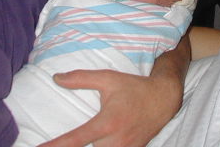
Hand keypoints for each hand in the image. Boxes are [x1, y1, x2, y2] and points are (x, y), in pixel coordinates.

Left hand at [38, 69, 181, 146]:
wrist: (163, 99)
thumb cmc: (133, 87)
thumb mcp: (108, 78)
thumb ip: (81, 78)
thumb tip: (56, 78)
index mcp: (107, 122)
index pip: (76, 140)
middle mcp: (116, 140)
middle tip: (61, 142)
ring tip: (83, 140)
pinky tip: (102, 143)